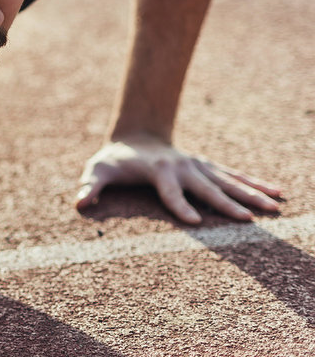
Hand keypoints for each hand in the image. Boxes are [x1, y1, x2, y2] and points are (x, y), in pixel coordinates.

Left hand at [75, 136, 283, 223]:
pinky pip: (235, 176)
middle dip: (227, 204)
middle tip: (247, 220)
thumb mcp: (97, 168)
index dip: (179, 205)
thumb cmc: (114, 158)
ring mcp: (199, 167)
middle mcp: (184, 168)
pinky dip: (256, 183)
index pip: (170, 192)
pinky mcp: (208, 167)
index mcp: (159, 171)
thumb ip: (89, 185)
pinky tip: (278, 193)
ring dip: (252, 194)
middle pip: (208, 188)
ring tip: (275, 208)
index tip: (194, 222)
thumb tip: (78, 202)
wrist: (135, 134)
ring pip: (230, 182)